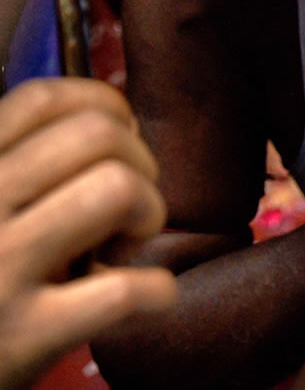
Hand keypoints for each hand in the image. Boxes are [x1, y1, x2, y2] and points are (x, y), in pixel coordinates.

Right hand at [0, 79, 176, 388]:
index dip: (106, 107)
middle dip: (141, 164)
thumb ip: (24, 162)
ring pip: (118, 188)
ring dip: (148, 215)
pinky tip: (142, 298)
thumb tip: (119, 120)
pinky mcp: (22, 335)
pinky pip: (124, 290)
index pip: (44, 97)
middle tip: (124, 209)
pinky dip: (155, 291)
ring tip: (122, 248)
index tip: (120, 140)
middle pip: (99, 135)